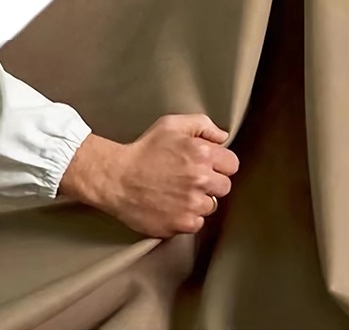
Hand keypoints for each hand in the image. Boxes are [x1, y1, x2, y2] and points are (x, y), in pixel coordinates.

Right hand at [57, 114, 237, 237]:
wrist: (116, 178)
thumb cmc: (143, 150)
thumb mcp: (171, 124)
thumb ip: (202, 124)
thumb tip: (223, 137)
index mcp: (202, 153)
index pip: (232, 164)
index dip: (220, 164)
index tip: (208, 165)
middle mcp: (200, 180)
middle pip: (225, 187)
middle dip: (211, 182)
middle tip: (192, 179)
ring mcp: (191, 204)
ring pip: (211, 206)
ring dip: (199, 201)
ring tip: (179, 192)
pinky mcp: (181, 224)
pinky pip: (196, 224)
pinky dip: (187, 217)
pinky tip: (173, 206)